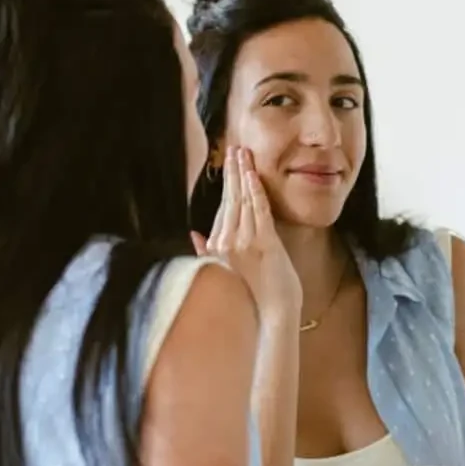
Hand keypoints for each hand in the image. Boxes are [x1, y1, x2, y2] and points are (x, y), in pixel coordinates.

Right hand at [191, 146, 300, 324]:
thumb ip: (205, 253)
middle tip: (234, 149)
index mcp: (215, 249)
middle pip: (229, 199)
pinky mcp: (263, 244)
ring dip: (243, 174)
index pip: (221, 209)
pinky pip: (258, 210)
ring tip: (243, 154)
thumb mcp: (222, 274)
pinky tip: (253, 174)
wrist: (271, 316)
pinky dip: (255, 190)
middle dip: (232, 172)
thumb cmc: (252, 298)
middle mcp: (225, 243)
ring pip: (242, 200)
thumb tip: (193, 235)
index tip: (228, 165)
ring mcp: (244, 243)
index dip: (225, 185)